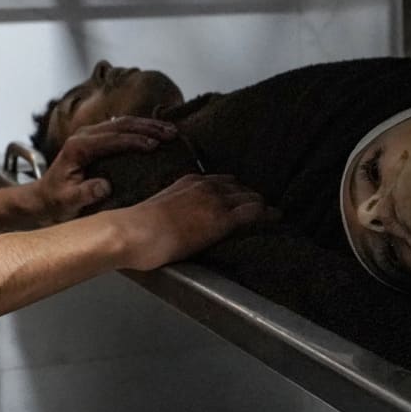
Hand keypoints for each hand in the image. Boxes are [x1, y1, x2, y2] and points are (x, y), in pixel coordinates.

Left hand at [34, 116, 176, 224]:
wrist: (43, 197)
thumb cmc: (55, 200)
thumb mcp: (68, 201)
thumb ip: (85, 193)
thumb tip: (104, 186)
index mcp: (78, 147)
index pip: (112, 139)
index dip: (135, 140)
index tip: (154, 145)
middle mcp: (84, 135)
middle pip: (121, 125)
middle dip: (148, 127)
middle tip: (171, 133)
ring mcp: (90, 134)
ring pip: (124, 122)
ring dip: (148, 125)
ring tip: (170, 130)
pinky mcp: (96, 138)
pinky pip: (121, 128)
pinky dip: (141, 128)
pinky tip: (156, 131)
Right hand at [112, 173, 269, 270]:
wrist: (134, 231)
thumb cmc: (137, 227)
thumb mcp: (159, 208)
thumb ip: (174, 209)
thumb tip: (175, 220)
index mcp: (189, 181)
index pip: (221, 180)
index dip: (234, 190)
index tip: (240, 199)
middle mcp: (205, 185)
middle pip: (239, 187)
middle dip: (251, 197)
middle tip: (261, 208)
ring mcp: (216, 201)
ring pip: (251, 197)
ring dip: (262, 206)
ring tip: (272, 214)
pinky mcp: (223, 220)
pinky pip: (255, 213)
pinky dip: (268, 215)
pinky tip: (276, 218)